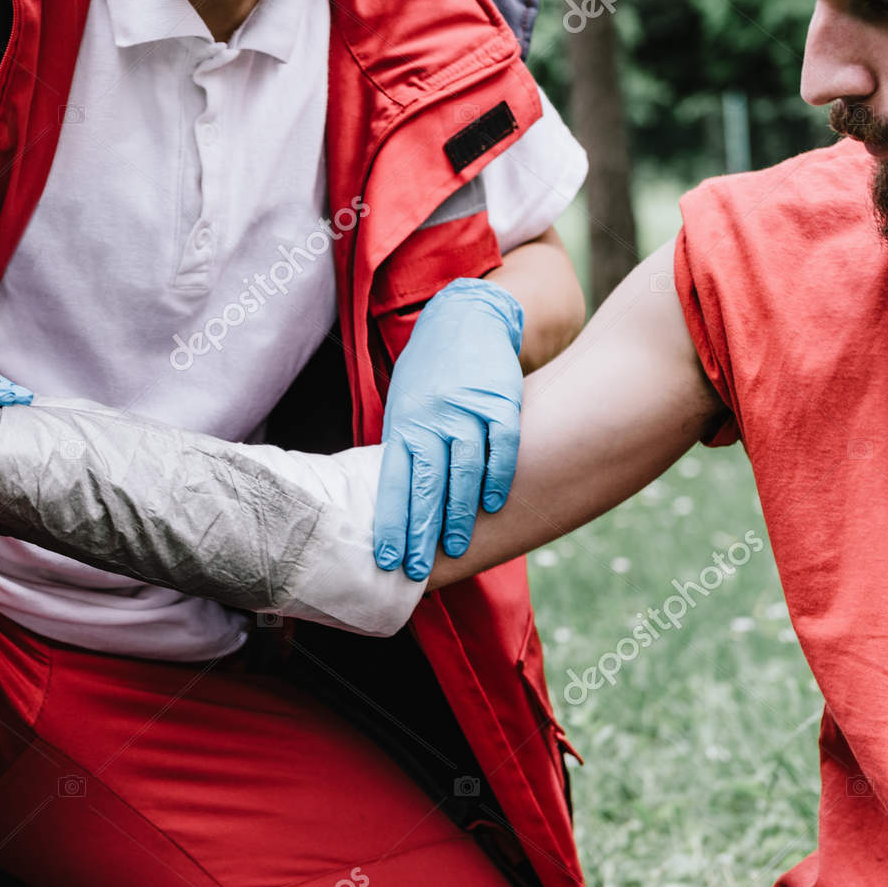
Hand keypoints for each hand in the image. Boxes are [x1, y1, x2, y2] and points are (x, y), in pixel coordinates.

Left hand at [373, 278, 524, 579]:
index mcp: (403, 425)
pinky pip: (500, 446)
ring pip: (461, 470)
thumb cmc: (431, 373)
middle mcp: (430, 419)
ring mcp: (465, 410)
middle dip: (419, 530)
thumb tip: (398, 499)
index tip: (387, 558)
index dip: (390, 522)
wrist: (465, 317)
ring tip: (456, 546)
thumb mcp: (406, 406)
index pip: (392, 482)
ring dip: (458, 512)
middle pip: (424, 483)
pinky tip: (494, 505)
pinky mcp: (498, 401)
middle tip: (418, 569)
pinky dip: (497, 477)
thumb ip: (405, 449)